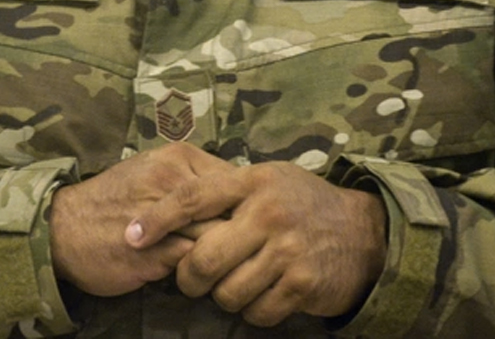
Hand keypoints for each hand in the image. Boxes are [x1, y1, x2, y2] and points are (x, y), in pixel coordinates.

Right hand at [48, 142, 237, 296]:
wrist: (61, 228)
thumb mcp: (153, 173)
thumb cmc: (113, 201)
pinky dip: (204, 271)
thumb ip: (194, 180)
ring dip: (224, 254)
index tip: (247, 224)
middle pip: (232, 208)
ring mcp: (166, 216)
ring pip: (218, 235)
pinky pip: (196, 262)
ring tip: (226, 264)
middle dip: (241, 232)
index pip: (236, 182)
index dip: (247, 207)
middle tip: (244, 249)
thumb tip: (239, 198)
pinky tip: (201, 274)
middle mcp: (174, 180)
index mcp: (178, 157)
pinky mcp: (155, 251)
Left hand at [127, 162, 387, 326]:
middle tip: (192, 280)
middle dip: (190, 278)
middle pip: (204, 258)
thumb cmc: (304, 204)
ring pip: (228, 292)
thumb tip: (170, 204)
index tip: (130, 235)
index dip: (156, 218)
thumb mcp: (269, 181)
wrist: (364, 232)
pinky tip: (265, 295)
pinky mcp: (302, 283)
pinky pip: (257, 312)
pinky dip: (255, 311)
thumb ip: (228, 191)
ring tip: (238, 284)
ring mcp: (288, 249)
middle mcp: (269, 212)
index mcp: (254, 181)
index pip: (193, 197)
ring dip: (226, 296)